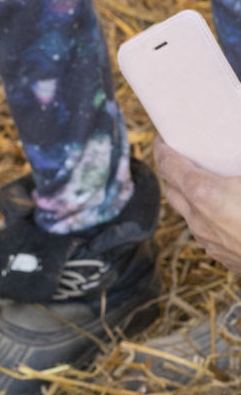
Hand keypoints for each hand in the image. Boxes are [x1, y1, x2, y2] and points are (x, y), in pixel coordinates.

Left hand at [154, 137, 240, 273]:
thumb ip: (240, 155)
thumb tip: (238, 148)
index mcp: (205, 194)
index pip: (168, 166)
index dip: (162, 149)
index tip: (162, 138)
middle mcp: (199, 220)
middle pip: (172, 191)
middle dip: (172, 172)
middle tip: (183, 156)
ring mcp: (209, 242)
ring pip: (190, 214)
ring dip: (191, 197)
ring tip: (206, 182)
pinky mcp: (224, 257)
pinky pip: (207, 232)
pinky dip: (209, 217)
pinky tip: (227, 210)